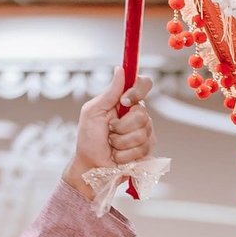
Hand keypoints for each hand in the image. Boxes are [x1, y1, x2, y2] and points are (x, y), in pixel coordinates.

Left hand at [63, 67, 154, 195]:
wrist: (91, 167)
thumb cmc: (88, 139)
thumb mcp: (93, 112)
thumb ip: (109, 92)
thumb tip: (121, 69)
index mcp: (125, 102)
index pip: (143, 85)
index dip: (137, 90)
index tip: (124, 101)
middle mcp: (137, 115)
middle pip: (142, 114)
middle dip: (122, 127)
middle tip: (110, 131)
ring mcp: (145, 133)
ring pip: (143, 134)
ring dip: (121, 143)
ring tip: (112, 146)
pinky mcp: (147, 151)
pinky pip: (143, 149)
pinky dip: (125, 155)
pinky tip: (118, 156)